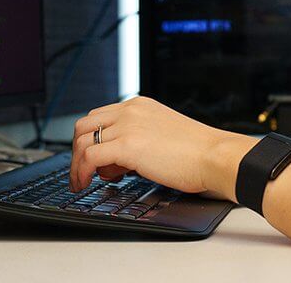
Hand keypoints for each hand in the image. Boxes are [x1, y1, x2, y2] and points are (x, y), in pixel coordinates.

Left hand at [68, 96, 255, 197]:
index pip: (99, 116)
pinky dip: (81, 171)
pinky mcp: (127, 145)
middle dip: (76, 150)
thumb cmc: (197, 153)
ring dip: (76, 164)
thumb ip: (136, 142)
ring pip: (82, 140)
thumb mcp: (160, 137)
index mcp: (139, 105)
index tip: (89, 160)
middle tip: (81, 171)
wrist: (214, 156)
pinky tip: (85, 183)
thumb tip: (114, 161)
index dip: (90, 140)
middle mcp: (130, 110)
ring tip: (81, 182)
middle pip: (84, 125)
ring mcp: (127, 125)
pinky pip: (89, 156)